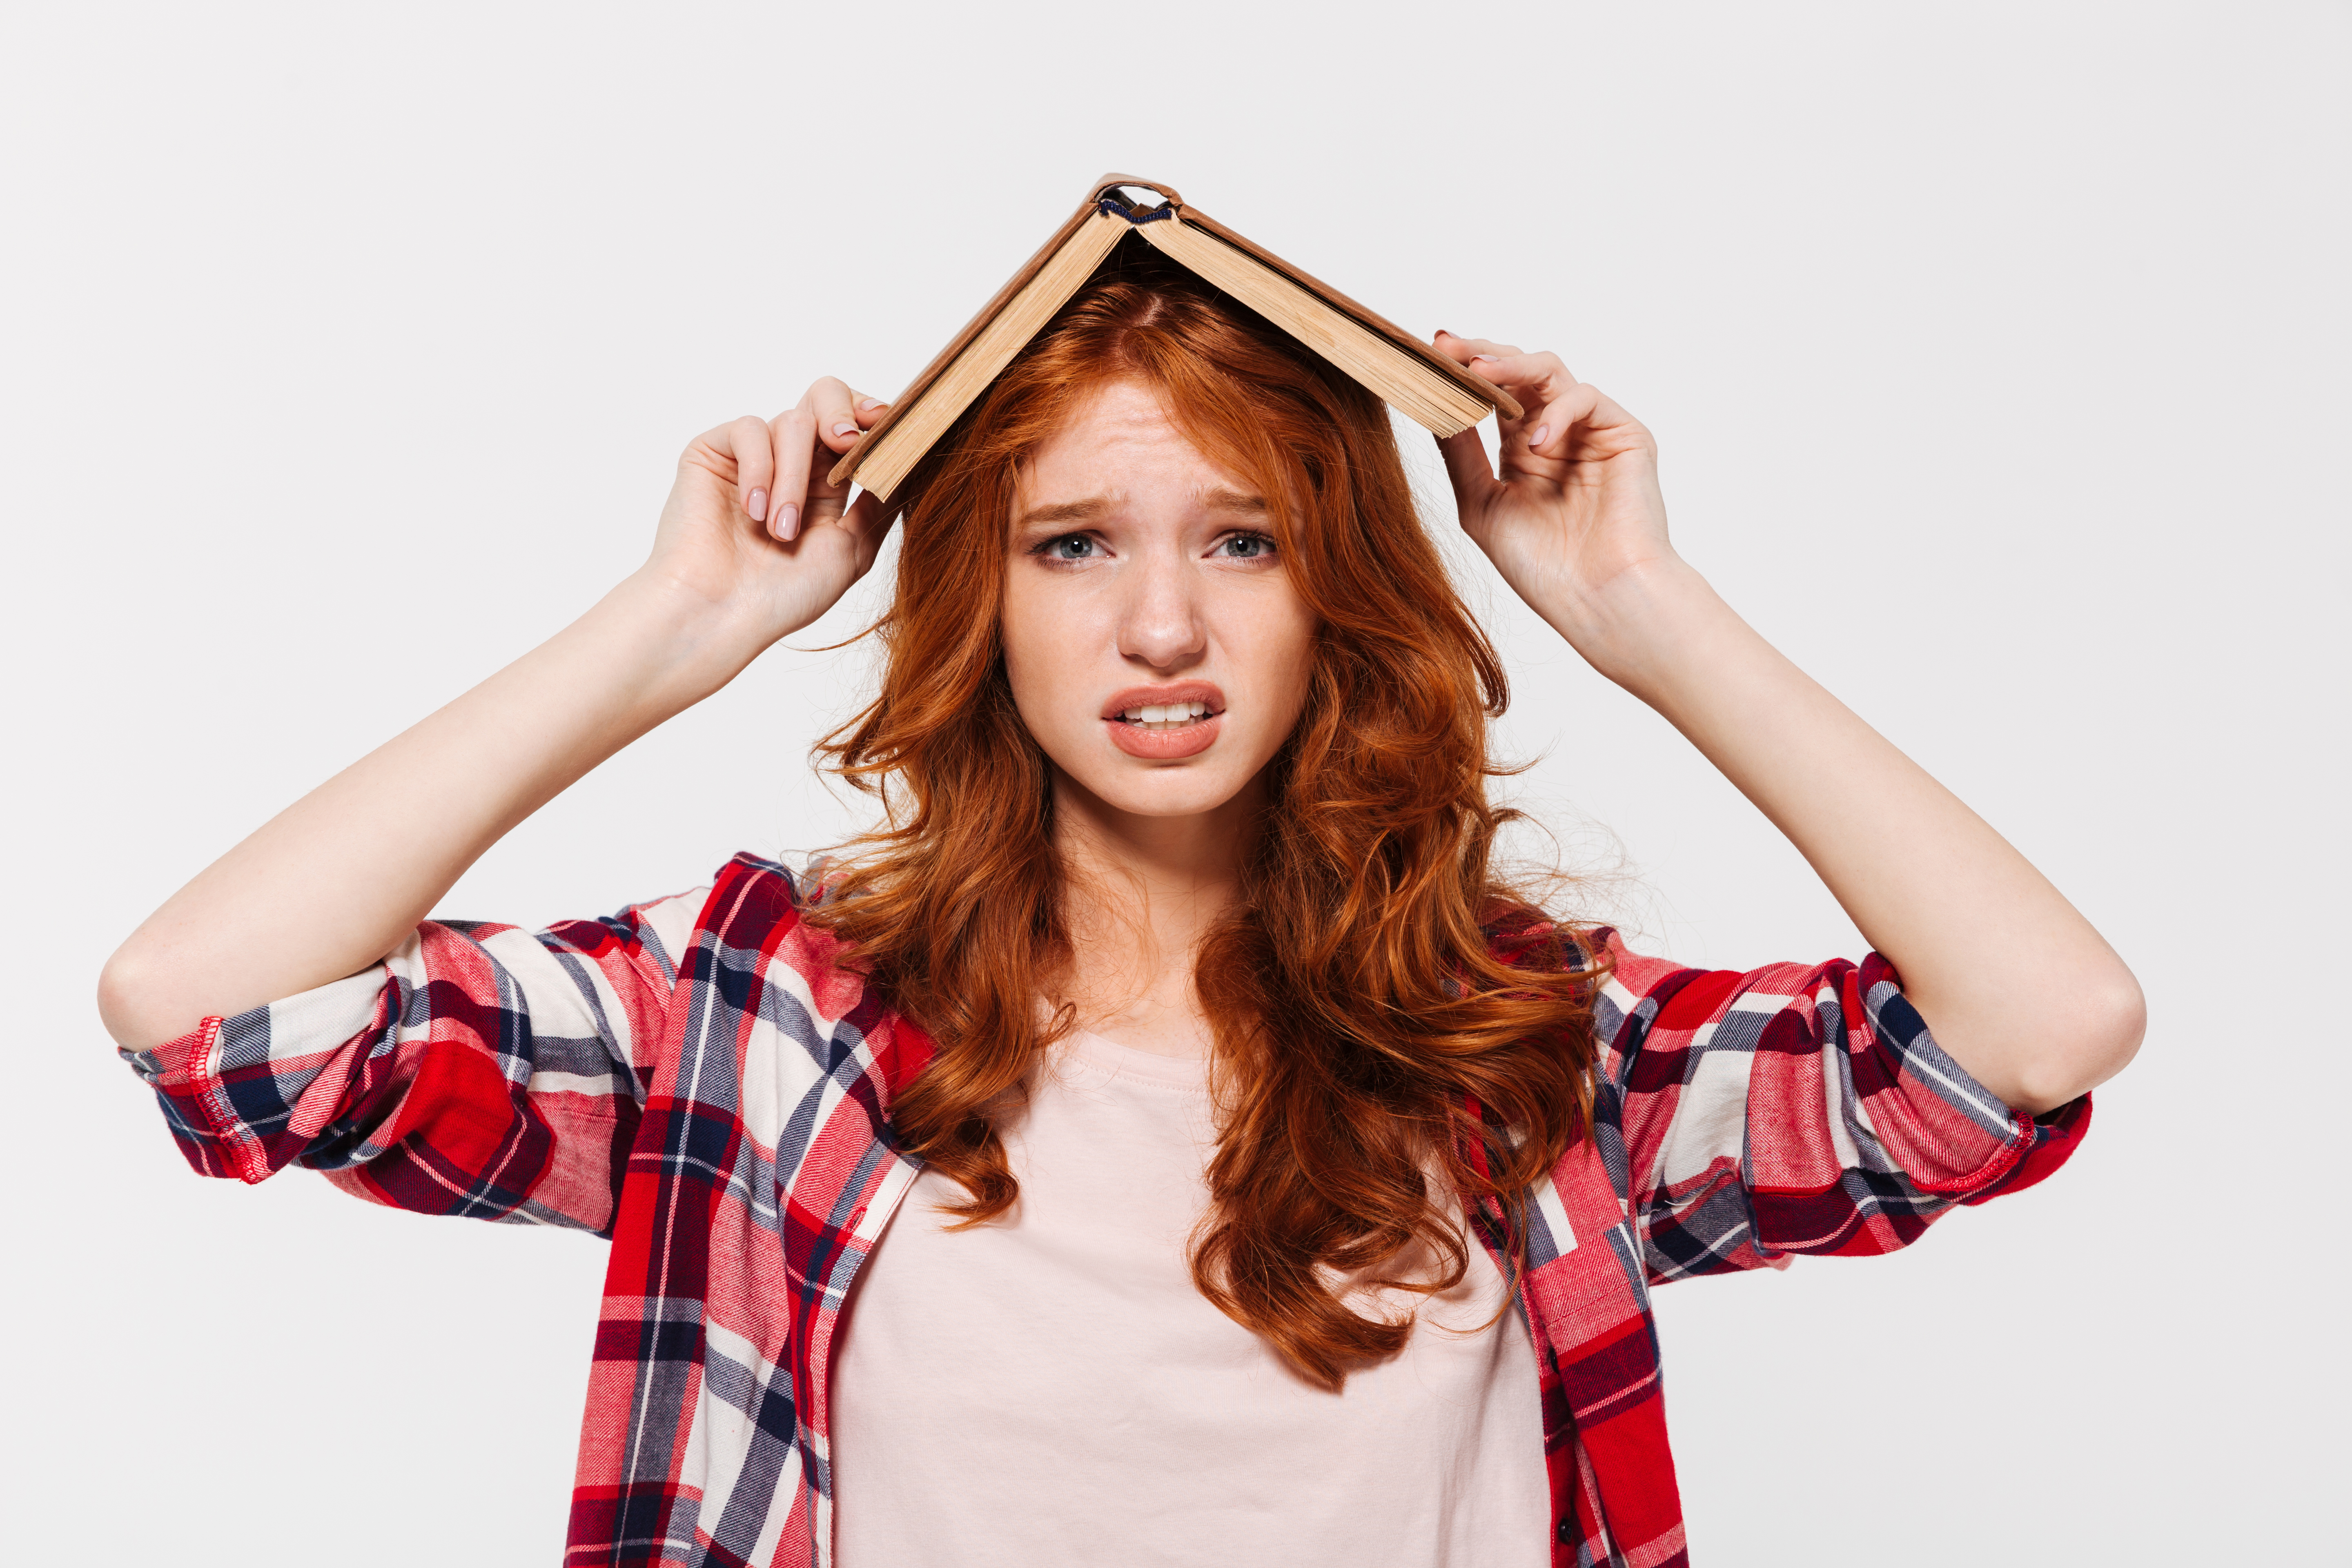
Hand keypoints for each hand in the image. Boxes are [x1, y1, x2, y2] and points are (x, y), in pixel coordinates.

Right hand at [636, 377, 893, 653]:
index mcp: (828, 482)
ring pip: (792, 422)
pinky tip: (753, 511)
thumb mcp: (851, 550)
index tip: (888, 425)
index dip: (874, 417)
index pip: (857, 425)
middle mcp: (793, 461)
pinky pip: (749, 430)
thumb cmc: (783, 596)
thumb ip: (880, 504)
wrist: (721, 616)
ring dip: (794, 479)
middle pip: (824, 395)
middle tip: (846, 442)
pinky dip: (759, 469)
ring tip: (781, 531)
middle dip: (842, 412)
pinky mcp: (714, 452)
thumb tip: (914, 461)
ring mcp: (754, 455)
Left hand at [1432, 333, 1675, 646]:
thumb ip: (1461, 455)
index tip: (1425, 356)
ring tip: (1479, 372)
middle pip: (1517, 372)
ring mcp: (1590, 431)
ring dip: (1512, 365)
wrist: (1599, 601)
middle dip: (1479, 355)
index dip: (1459, 374)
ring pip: (1550, 371)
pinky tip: (1536, 442)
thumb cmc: (1544, 568)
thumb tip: (1432, 407)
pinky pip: (1588, 398)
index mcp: (1521, 450)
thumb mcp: (1482, 506)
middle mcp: (1555, 433)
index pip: (1489, 395)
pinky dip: (1558, 411)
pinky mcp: (1625, 435)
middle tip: (1446, 347)